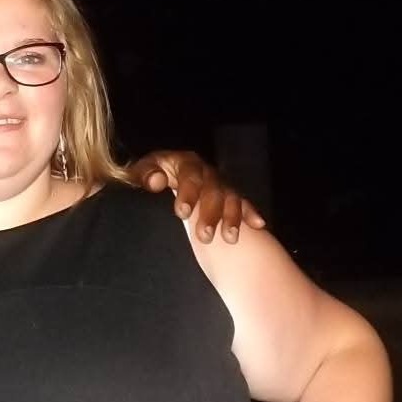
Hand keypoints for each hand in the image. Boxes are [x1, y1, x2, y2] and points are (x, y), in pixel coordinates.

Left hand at [127, 149, 265, 242]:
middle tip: (203, 237)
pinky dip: (250, 213)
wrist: (162, 174)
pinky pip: (243, 203)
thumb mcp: (142, 171)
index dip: (188, 193)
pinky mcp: (229, 196)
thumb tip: (156, 181)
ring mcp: (219, 183)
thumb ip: (145, 174)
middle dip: (210, 214)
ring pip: (230, 198)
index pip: (189, 176)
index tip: (182, 213)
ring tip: (229, 239)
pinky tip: (259, 225)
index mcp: (185, 162)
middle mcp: (206, 172)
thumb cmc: (150, 174)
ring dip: (231, 218)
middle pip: (213, 190)